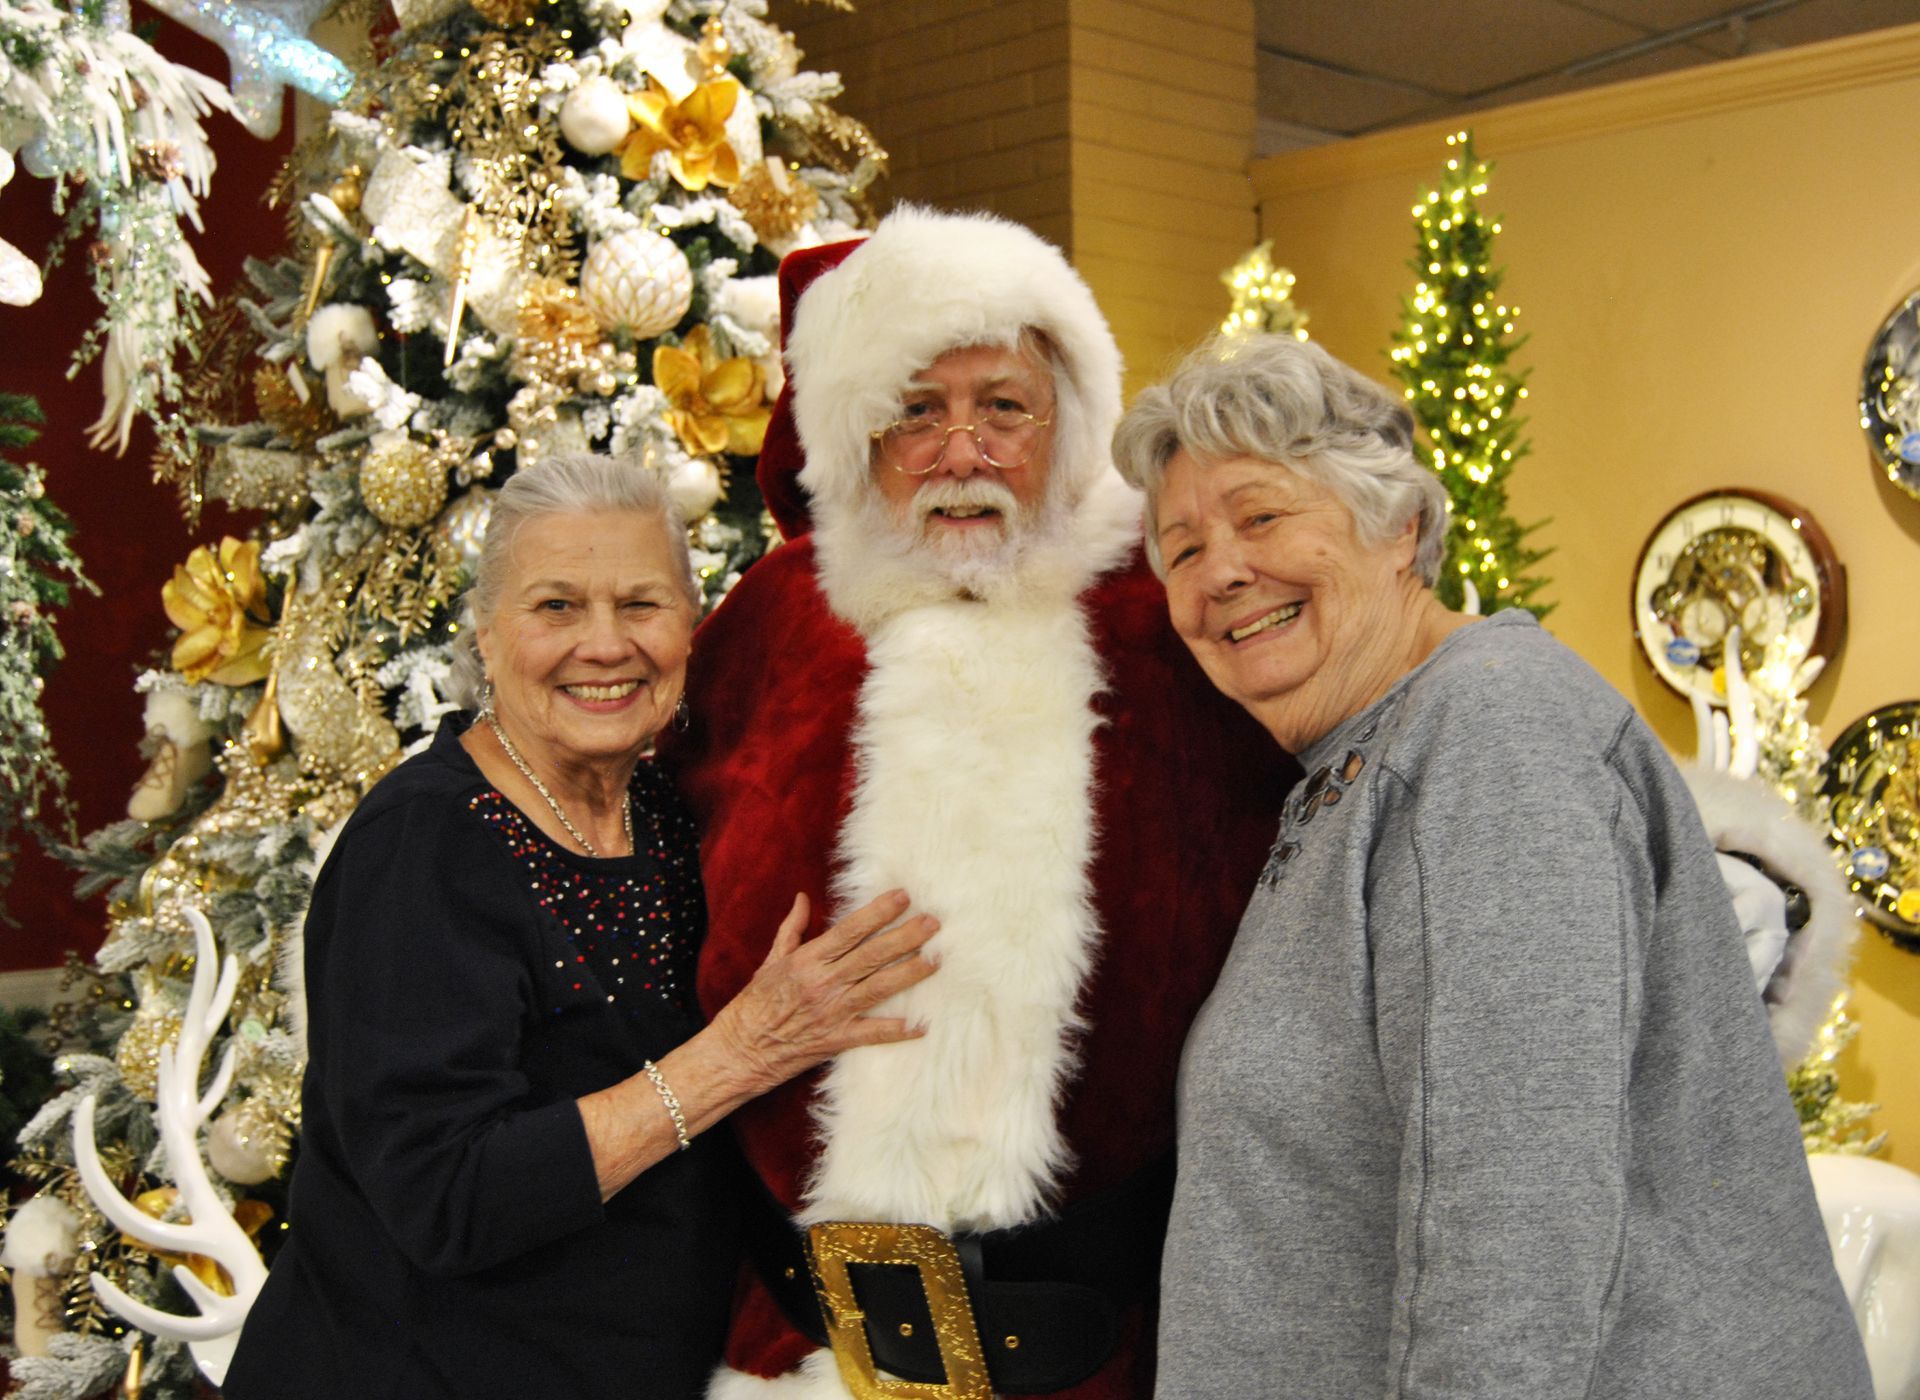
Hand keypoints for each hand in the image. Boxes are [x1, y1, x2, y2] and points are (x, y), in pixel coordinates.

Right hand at [706, 889, 938, 1096]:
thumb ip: (791, 929)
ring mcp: (832, 1012)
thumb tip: (803, 898)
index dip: (877, 913)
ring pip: (878, 988)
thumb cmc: (753, 1004)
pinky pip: (873, 1034)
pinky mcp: (836, 1039)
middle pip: (871, 955)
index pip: (849, 930)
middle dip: (905, 937)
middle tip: (934, 922)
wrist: (739, 1050)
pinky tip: (922, 1024)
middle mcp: (823, 983)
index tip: (902, 896)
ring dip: (910, 973)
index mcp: (807, 961)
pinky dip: (898, 1030)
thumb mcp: (770, 961)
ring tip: (937, 959)